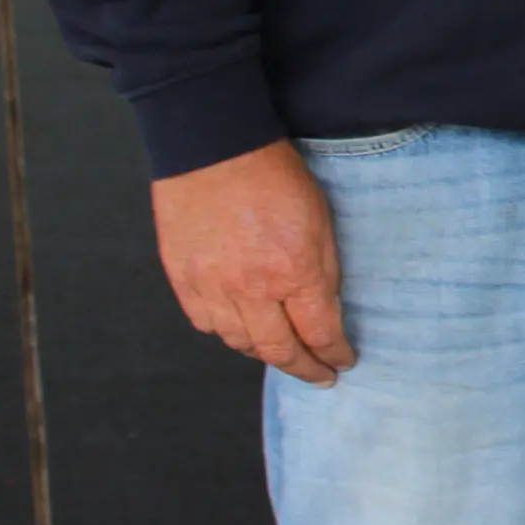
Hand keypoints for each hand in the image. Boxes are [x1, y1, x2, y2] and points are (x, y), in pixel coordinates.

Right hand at [152, 140, 354, 384]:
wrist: (216, 147)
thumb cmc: (276, 177)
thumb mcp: (322, 222)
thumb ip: (324, 272)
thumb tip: (325, 311)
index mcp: (293, 272)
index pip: (319, 333)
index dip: (334, 354)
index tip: (343, 362)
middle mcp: (249, 288)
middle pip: (278, 350)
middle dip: (303, 368)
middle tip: (318, 376)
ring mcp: (210, 286)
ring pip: (238, 342)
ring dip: (264, 353)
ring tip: (282, 353)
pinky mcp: (181, 277)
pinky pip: (204, 322)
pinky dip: (225, 332)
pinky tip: (240, 329)